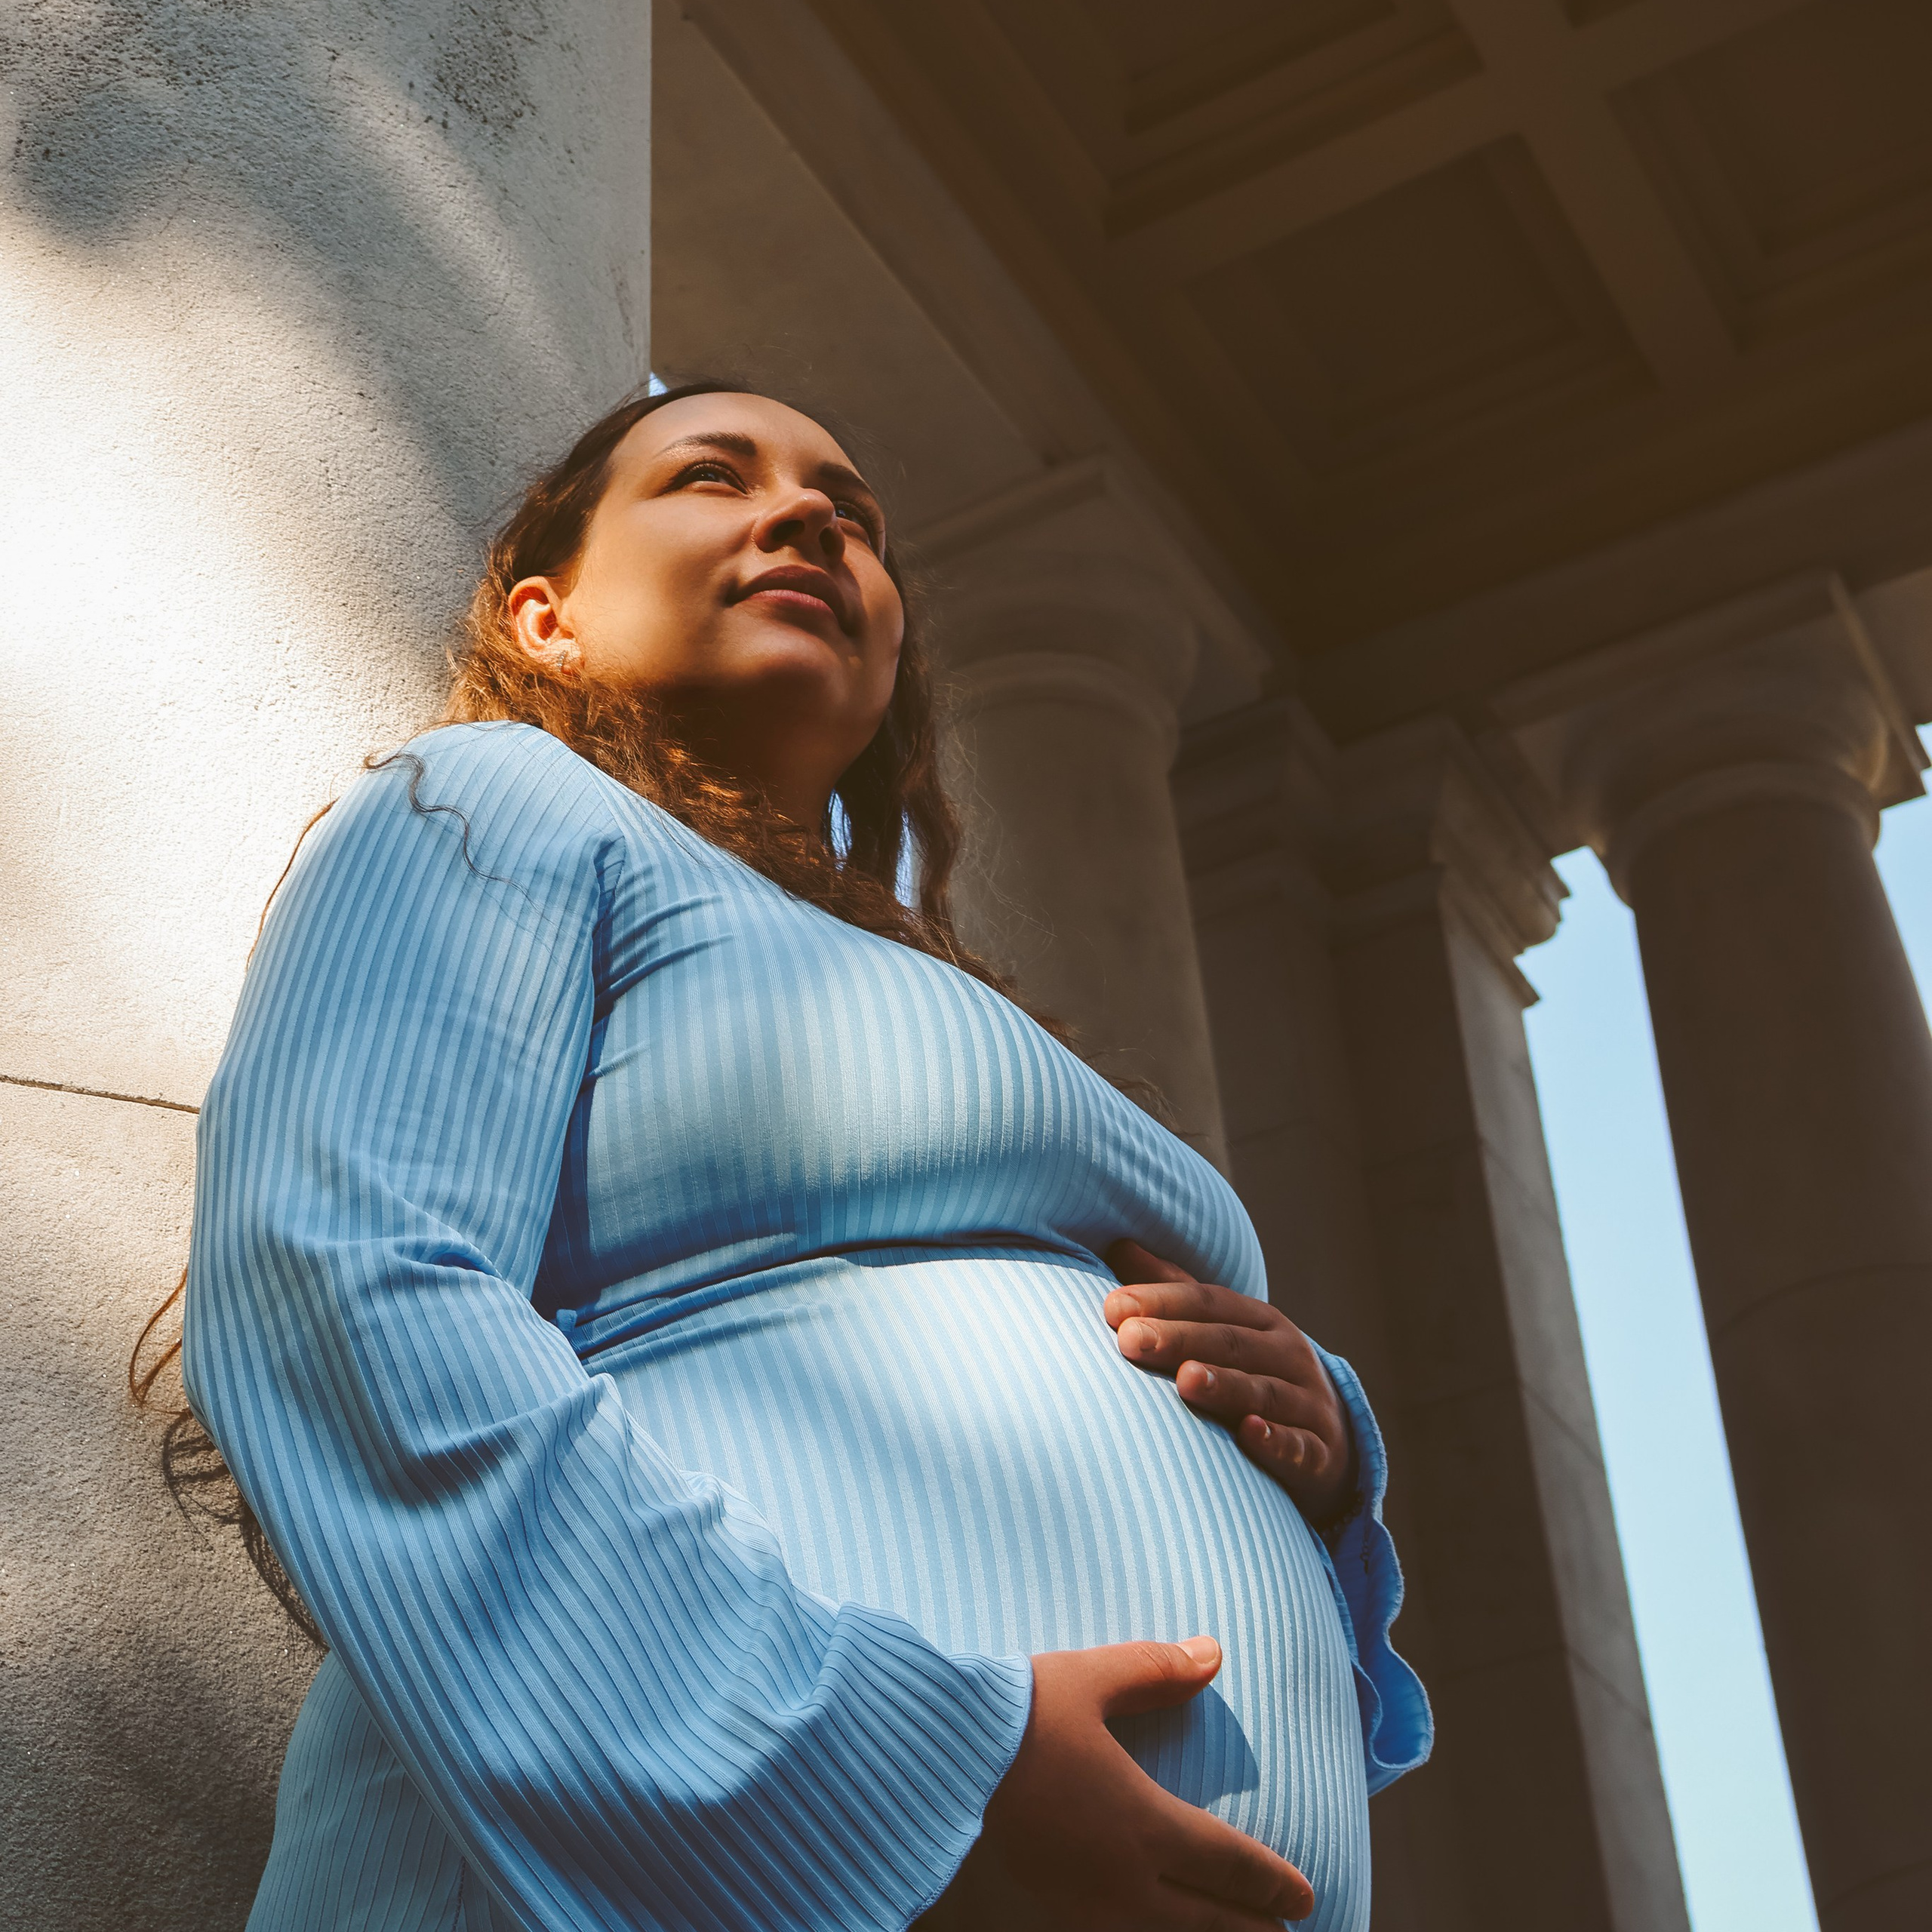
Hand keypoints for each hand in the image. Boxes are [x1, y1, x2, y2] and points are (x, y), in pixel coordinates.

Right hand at [915, 1637, 1313, 1928]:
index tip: (1304, 1897)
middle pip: (1206, 1921)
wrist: (918, 1777)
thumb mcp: (1083, 1681)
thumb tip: (1212, 1652)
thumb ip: (1152, 1671)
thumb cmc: (1003, 1724)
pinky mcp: (1035, 1928)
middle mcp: (1123, 1886)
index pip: (1229, 1864)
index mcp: (1143, 1825)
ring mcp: (1079, 1917)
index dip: (1272, 1883)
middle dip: (1249, 1928)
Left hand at [1104, 1241, 1353, 1525]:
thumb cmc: (1254, 1374)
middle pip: (1231, 1343)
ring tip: (1185, 1380)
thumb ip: (1175, 1292)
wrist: (1327, 1441)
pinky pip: (1300, 1447)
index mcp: (1261, 1320)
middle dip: (1179, 1339)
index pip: (1209, 1302)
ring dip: (1225, 1385)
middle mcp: (1289, 1355)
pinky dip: (1276, 1441)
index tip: (1113, 1308)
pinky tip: (1248, 1433)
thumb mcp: (1223, 1329)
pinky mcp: (1319, 1455)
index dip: (1163, 1301)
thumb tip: (1119, 1244)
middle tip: (1130, 1341)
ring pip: (1264, 1391)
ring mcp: (1309, 1404)